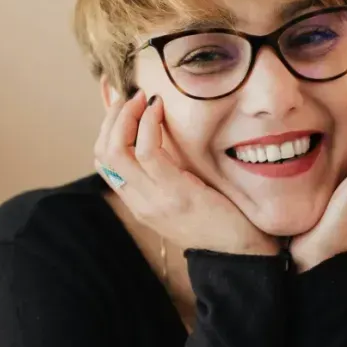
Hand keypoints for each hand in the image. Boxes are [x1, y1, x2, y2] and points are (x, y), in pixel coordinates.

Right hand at [94, 89, 279, 256]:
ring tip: (142, 97)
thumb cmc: (221, 217)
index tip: (118, 100)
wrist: (243, 251)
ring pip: (117, 150)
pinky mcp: (176, 193)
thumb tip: (160, 132)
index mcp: (139, 202)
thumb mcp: (185, 191)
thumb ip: (168, 169)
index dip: (105, 126)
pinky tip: (158, 109)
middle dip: (111, 117)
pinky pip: (148, 152)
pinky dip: (149, 124)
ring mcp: (155, 200)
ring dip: (126, 115)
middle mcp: (140, 202)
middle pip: (103, 153)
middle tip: (129, 95)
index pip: (104, 161)